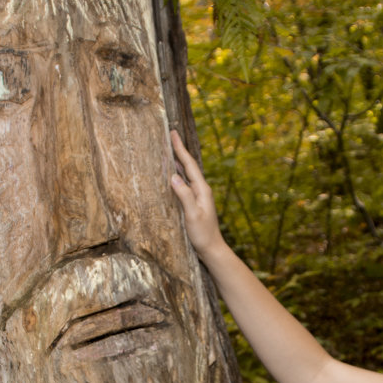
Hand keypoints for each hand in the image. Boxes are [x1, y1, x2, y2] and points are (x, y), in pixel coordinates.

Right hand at [168, 130, 225, 256]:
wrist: (211, 248)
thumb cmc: (202, 234)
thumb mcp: (192, 215)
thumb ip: (184, 196)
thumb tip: (173, 177)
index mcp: (202, 189)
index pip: (189, 164)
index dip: (180, 148)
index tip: (173, 133)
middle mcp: (201, 189)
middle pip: (188, 165)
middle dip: (179, 150)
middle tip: (171, 135)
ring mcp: (198, 196)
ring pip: (186, 173)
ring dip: (178, 161)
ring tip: (170, 150)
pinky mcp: (194, 202)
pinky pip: (185, 183)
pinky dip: (178, 174)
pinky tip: (173, 174)